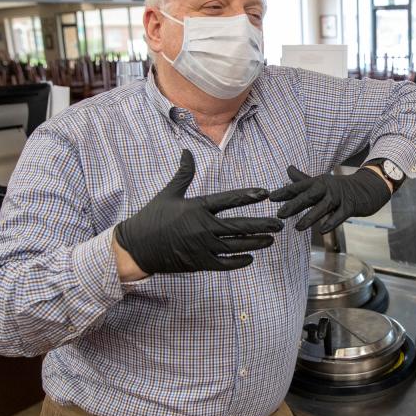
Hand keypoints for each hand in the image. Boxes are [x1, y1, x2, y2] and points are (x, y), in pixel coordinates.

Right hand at [114, 150, 282, 273]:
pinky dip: (239, 261)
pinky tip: (250, 257)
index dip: (248, 196)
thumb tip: (187, 152)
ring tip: (271, 239)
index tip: (265, 193)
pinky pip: (224, 263)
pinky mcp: (199, 263)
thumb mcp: (168, 194)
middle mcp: (202, 227)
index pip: (228, 200)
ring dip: (255, 242)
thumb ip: (183, 174)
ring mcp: (202, 247)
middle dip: (262, 224)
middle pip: (239, 225)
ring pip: (236, 245)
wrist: (136, 247)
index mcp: (197, 208)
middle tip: (279, 223)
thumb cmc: (152, 218)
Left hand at [270, 166, 391, 233]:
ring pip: (323, 206)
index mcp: (318, 181)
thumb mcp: (321, 182)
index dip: (285, 191)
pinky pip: (340, 216)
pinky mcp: (350, 206)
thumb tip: (288, 168)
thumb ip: (303, 179)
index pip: (299, 186)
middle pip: (309, 195)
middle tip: (280, 214)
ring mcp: (339, 197)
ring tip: (298, 228)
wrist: (367, 189)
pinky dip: (331, 222)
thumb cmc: (339, 188)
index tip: (271, 197)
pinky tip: (322, 231)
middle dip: (294, 204)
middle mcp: (327, 187)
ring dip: (310, 217)